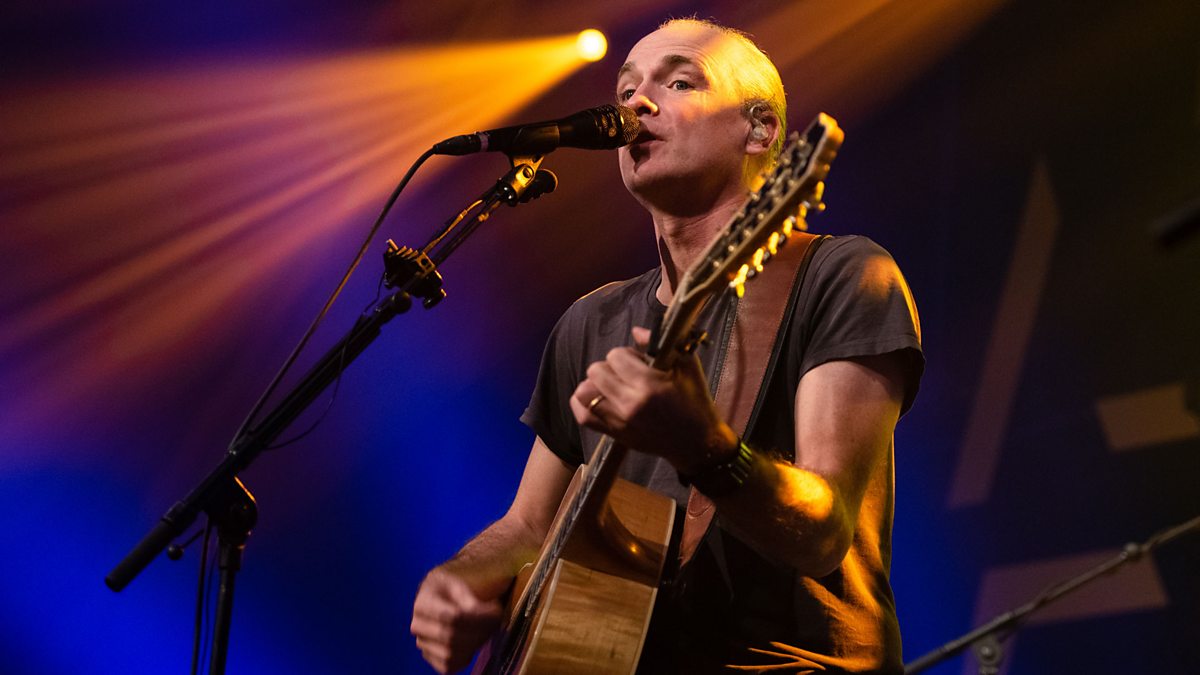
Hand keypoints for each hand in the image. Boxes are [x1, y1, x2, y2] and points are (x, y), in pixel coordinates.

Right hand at [411, 566, 503, 672]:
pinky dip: (465, 658)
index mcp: (423, 602)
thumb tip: (481, 613)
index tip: (496, 609)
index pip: (453, 617)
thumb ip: (469, 599)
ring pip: (450, 654)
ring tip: (486, 630)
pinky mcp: (430, 657)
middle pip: (452, 637)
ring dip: (475, 644)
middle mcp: (418, 625)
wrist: (443, 596)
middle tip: (496, 620)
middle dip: (480, 631)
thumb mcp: (461, 584)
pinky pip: (448, 666)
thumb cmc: (455, 587)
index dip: (479, 617)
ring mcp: (422, 643)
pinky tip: (473, 643)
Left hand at [569, 326, 736, 472]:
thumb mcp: (687, 366)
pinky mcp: (615, 434)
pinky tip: (596, 397)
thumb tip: (636, 331)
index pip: (615, 356)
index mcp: (649, 385)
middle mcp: (629, 403)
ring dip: (595, 384)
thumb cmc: (695, 402)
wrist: (697, 442)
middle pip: (596, 371)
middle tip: (625, 373)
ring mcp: (619, 421)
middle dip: (609, 366)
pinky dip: (583, 404)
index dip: (626, 354)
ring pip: (584, 392)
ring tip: (611, 385)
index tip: (638, 361)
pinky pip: (583, 416)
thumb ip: (659, 345)